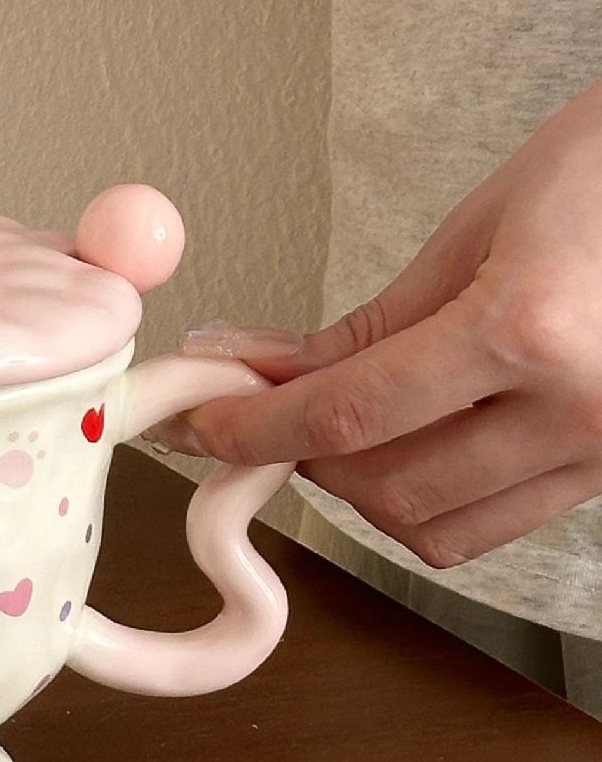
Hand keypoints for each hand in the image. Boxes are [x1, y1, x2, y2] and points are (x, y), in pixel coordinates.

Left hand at [177, 83, 601, 567]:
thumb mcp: (472, 232)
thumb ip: (366, 324)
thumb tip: (255, 367)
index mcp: (529, 332)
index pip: (349, 413)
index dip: (254, 426)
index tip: (198, 423)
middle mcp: (580, 410)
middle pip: (387, 490)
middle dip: (302, 457)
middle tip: (254, 411)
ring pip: (439, 528)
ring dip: (363, 487)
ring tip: (328, 423)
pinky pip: (497, 520)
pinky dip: (431, 495)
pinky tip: (408, 438)